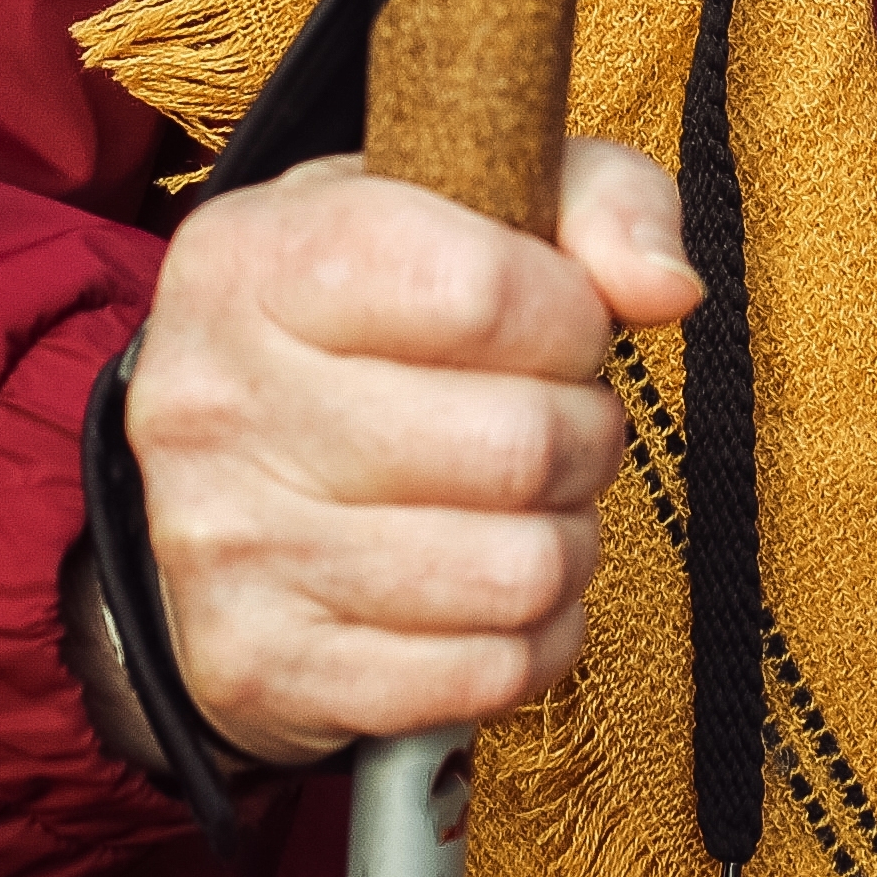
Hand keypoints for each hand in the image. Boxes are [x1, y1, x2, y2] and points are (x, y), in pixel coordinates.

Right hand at [122, 137, 703, 769]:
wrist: (213, 481)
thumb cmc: (366, 323)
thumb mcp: (467, 204)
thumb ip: (597, 201)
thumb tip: (664, 288)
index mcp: (254, 260)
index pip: (480, 293)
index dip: (571, 318)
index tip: (564, 324)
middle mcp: (213, 402)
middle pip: (517, 446)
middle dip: (586, 437)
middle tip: (561, 424)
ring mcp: (226, 547)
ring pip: (516, 573)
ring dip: (566, 540)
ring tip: (528, 504)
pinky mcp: (259, 667)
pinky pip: (485, 675)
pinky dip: (532, 638)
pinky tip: (495, 586)